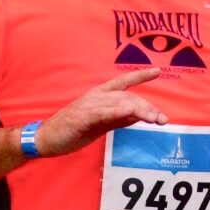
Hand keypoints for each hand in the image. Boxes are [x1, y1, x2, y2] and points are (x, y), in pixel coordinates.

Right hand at [36, 67, 167, 156]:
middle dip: (147, 106)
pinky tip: (131, 113)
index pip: (124, 82)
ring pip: (119, 103)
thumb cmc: (73, 129)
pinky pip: (104, 112)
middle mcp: (97, 95)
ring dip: (139, 110)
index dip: (140, 75)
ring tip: (155, 119)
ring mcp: (89, 104)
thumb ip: (119, 118)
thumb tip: (139, 115)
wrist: (47, 138)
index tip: (157, 71)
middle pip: (127, 96)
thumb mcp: (100, 123)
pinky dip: (118, 111)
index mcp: (100, 95)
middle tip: (162, 119)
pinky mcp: (83, 116)